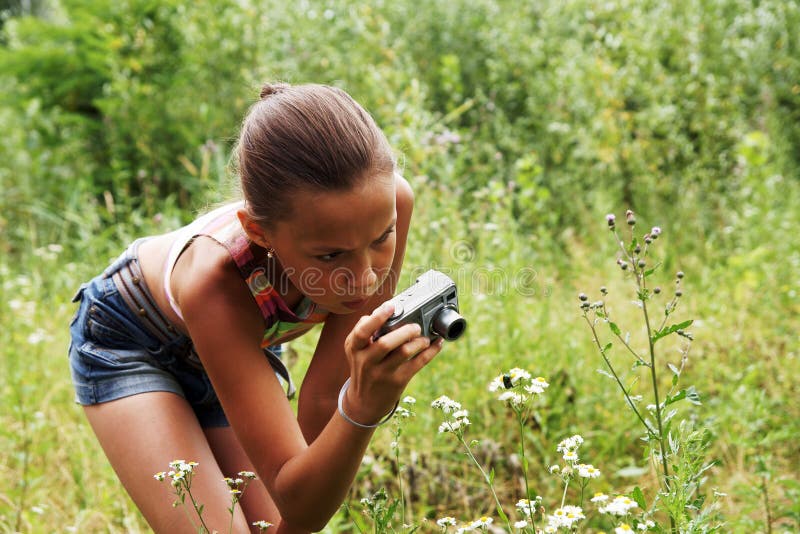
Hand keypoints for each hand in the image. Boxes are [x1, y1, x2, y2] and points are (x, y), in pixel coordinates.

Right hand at [342, 303, 442, 424]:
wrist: (364, 403)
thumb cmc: (363, 368)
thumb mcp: (355, 351)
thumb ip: (363, 331)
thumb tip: (380, 311)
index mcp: (355, 349)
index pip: (362, 332)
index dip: (377, 318)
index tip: (391, 307)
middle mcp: (366, 361)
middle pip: (386, 343)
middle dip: (405, 331)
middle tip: (415, 327)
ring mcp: (382, 373)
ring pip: (404, 353)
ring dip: (419, 342)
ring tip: (424, 338)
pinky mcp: (398, 382)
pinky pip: (418, 363)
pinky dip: (430, 352)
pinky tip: (436, 344)